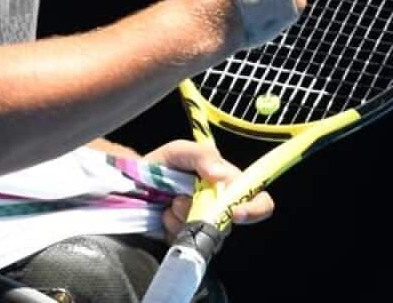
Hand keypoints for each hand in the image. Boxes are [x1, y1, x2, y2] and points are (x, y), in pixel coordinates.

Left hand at [142, 140, 274, 242]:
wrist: (134, 183)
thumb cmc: (162, 165)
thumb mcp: (179, 151)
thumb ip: (201, 155)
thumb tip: (221, 174)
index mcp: (227, 184)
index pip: (258, 201)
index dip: (254, 208)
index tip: (235, 211)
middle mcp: (221, 207)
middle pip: (228, 222)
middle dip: (203, 213)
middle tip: (179, 200)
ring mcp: (204, 226)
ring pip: (207, 234)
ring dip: (183, 218)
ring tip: (167, 204)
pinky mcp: (187, 240)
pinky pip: (187, 242)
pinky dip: (172, 229)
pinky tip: (162, 216)